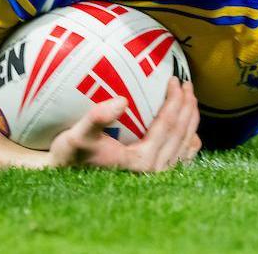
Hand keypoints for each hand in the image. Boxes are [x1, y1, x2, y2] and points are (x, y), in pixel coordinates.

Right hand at [47, 77, 200, 171]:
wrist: (65, 176)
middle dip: (187, 105)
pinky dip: (189, 142)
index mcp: (142, 161)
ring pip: (185, 144)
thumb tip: (122, 100)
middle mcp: (155, 171)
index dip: (174, 99)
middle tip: (187, 83)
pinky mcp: (156, 179)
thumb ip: (97, 118)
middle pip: (181, 132)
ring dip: (191, 120)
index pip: (167, 123)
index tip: (174, 79)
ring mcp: (158, 176)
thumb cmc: (70, 155)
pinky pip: (182, 158)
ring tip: (191, 99)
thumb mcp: (78, 135)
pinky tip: (191, 132)